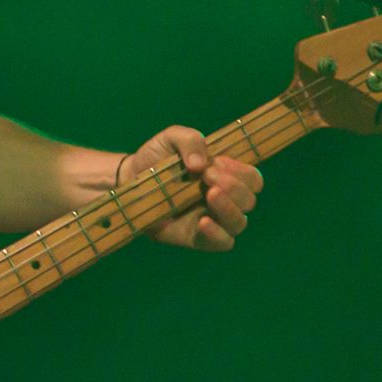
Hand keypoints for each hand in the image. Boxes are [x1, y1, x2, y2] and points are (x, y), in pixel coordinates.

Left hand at [121, 125, 262, 251]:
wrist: (128, 180)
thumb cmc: (157, 158)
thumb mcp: (172, 139)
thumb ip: (190, 140)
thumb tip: (200, 164)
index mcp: (227, 176)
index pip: (252, 179)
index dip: (241, 172)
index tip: (216, 162)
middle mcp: (226, 200)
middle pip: (249, 200)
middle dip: (233, 186)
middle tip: (207, 176)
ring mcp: (213, 220)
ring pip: (239, 222)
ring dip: (229, 207)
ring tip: (209, 194)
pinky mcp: (197, 238)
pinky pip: (222, 242)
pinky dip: (217, 233)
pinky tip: (202, 221)